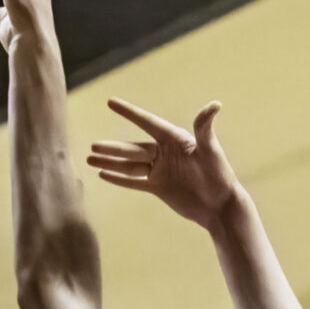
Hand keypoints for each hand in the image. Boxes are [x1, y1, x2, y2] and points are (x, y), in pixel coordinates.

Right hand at [88, 99, 250, 231]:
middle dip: (112, 148)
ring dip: (110, 162)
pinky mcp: (158, 187)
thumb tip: (214, 105)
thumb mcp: (210, 151)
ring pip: (130, 165)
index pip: (147, 123)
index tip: (110, 102)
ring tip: (90, 158)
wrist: (220, 206)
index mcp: (175, 140)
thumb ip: (204, 128)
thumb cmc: (219, 175)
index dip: (129, 113)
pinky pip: (134, 181)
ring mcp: (160, 170)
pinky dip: (119, 178)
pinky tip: (103, 173)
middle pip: (133, 149)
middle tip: (93, 145)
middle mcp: (165, 153)